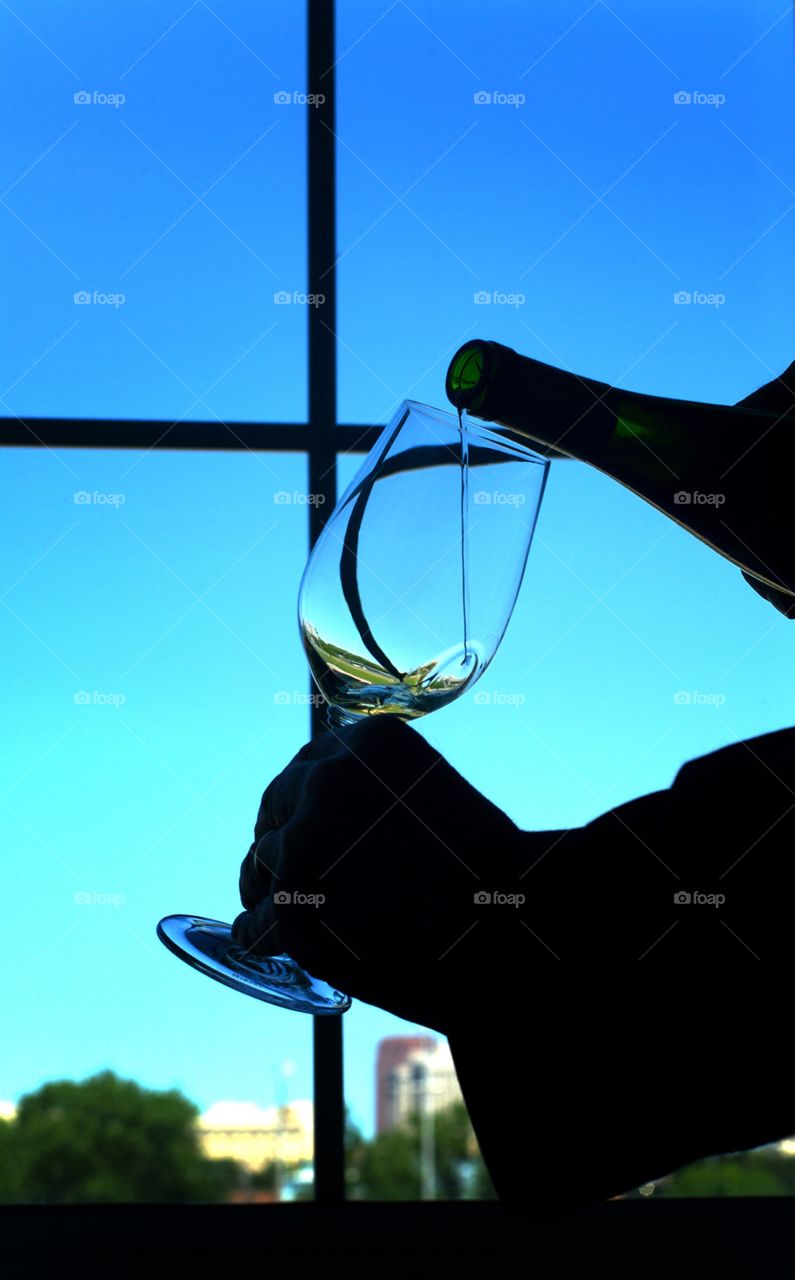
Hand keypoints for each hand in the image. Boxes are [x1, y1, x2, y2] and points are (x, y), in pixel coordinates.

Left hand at [231, 717, 524, 1032]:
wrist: (504, 930)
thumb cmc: (487, 873)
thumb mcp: (433, 794)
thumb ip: (380, 790)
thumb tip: (330, 813)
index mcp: (368, 741)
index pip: (309, 763)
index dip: (299, 797)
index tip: (295, 818)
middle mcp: (328, 779)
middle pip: (275, 804)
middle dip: (276, 834)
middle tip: (277, 864)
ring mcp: (304, 843)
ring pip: (261, 863)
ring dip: (264, 885)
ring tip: (270, 905)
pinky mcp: (292, 906)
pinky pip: (254, 922)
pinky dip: (257, 933)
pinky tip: (260, 937)